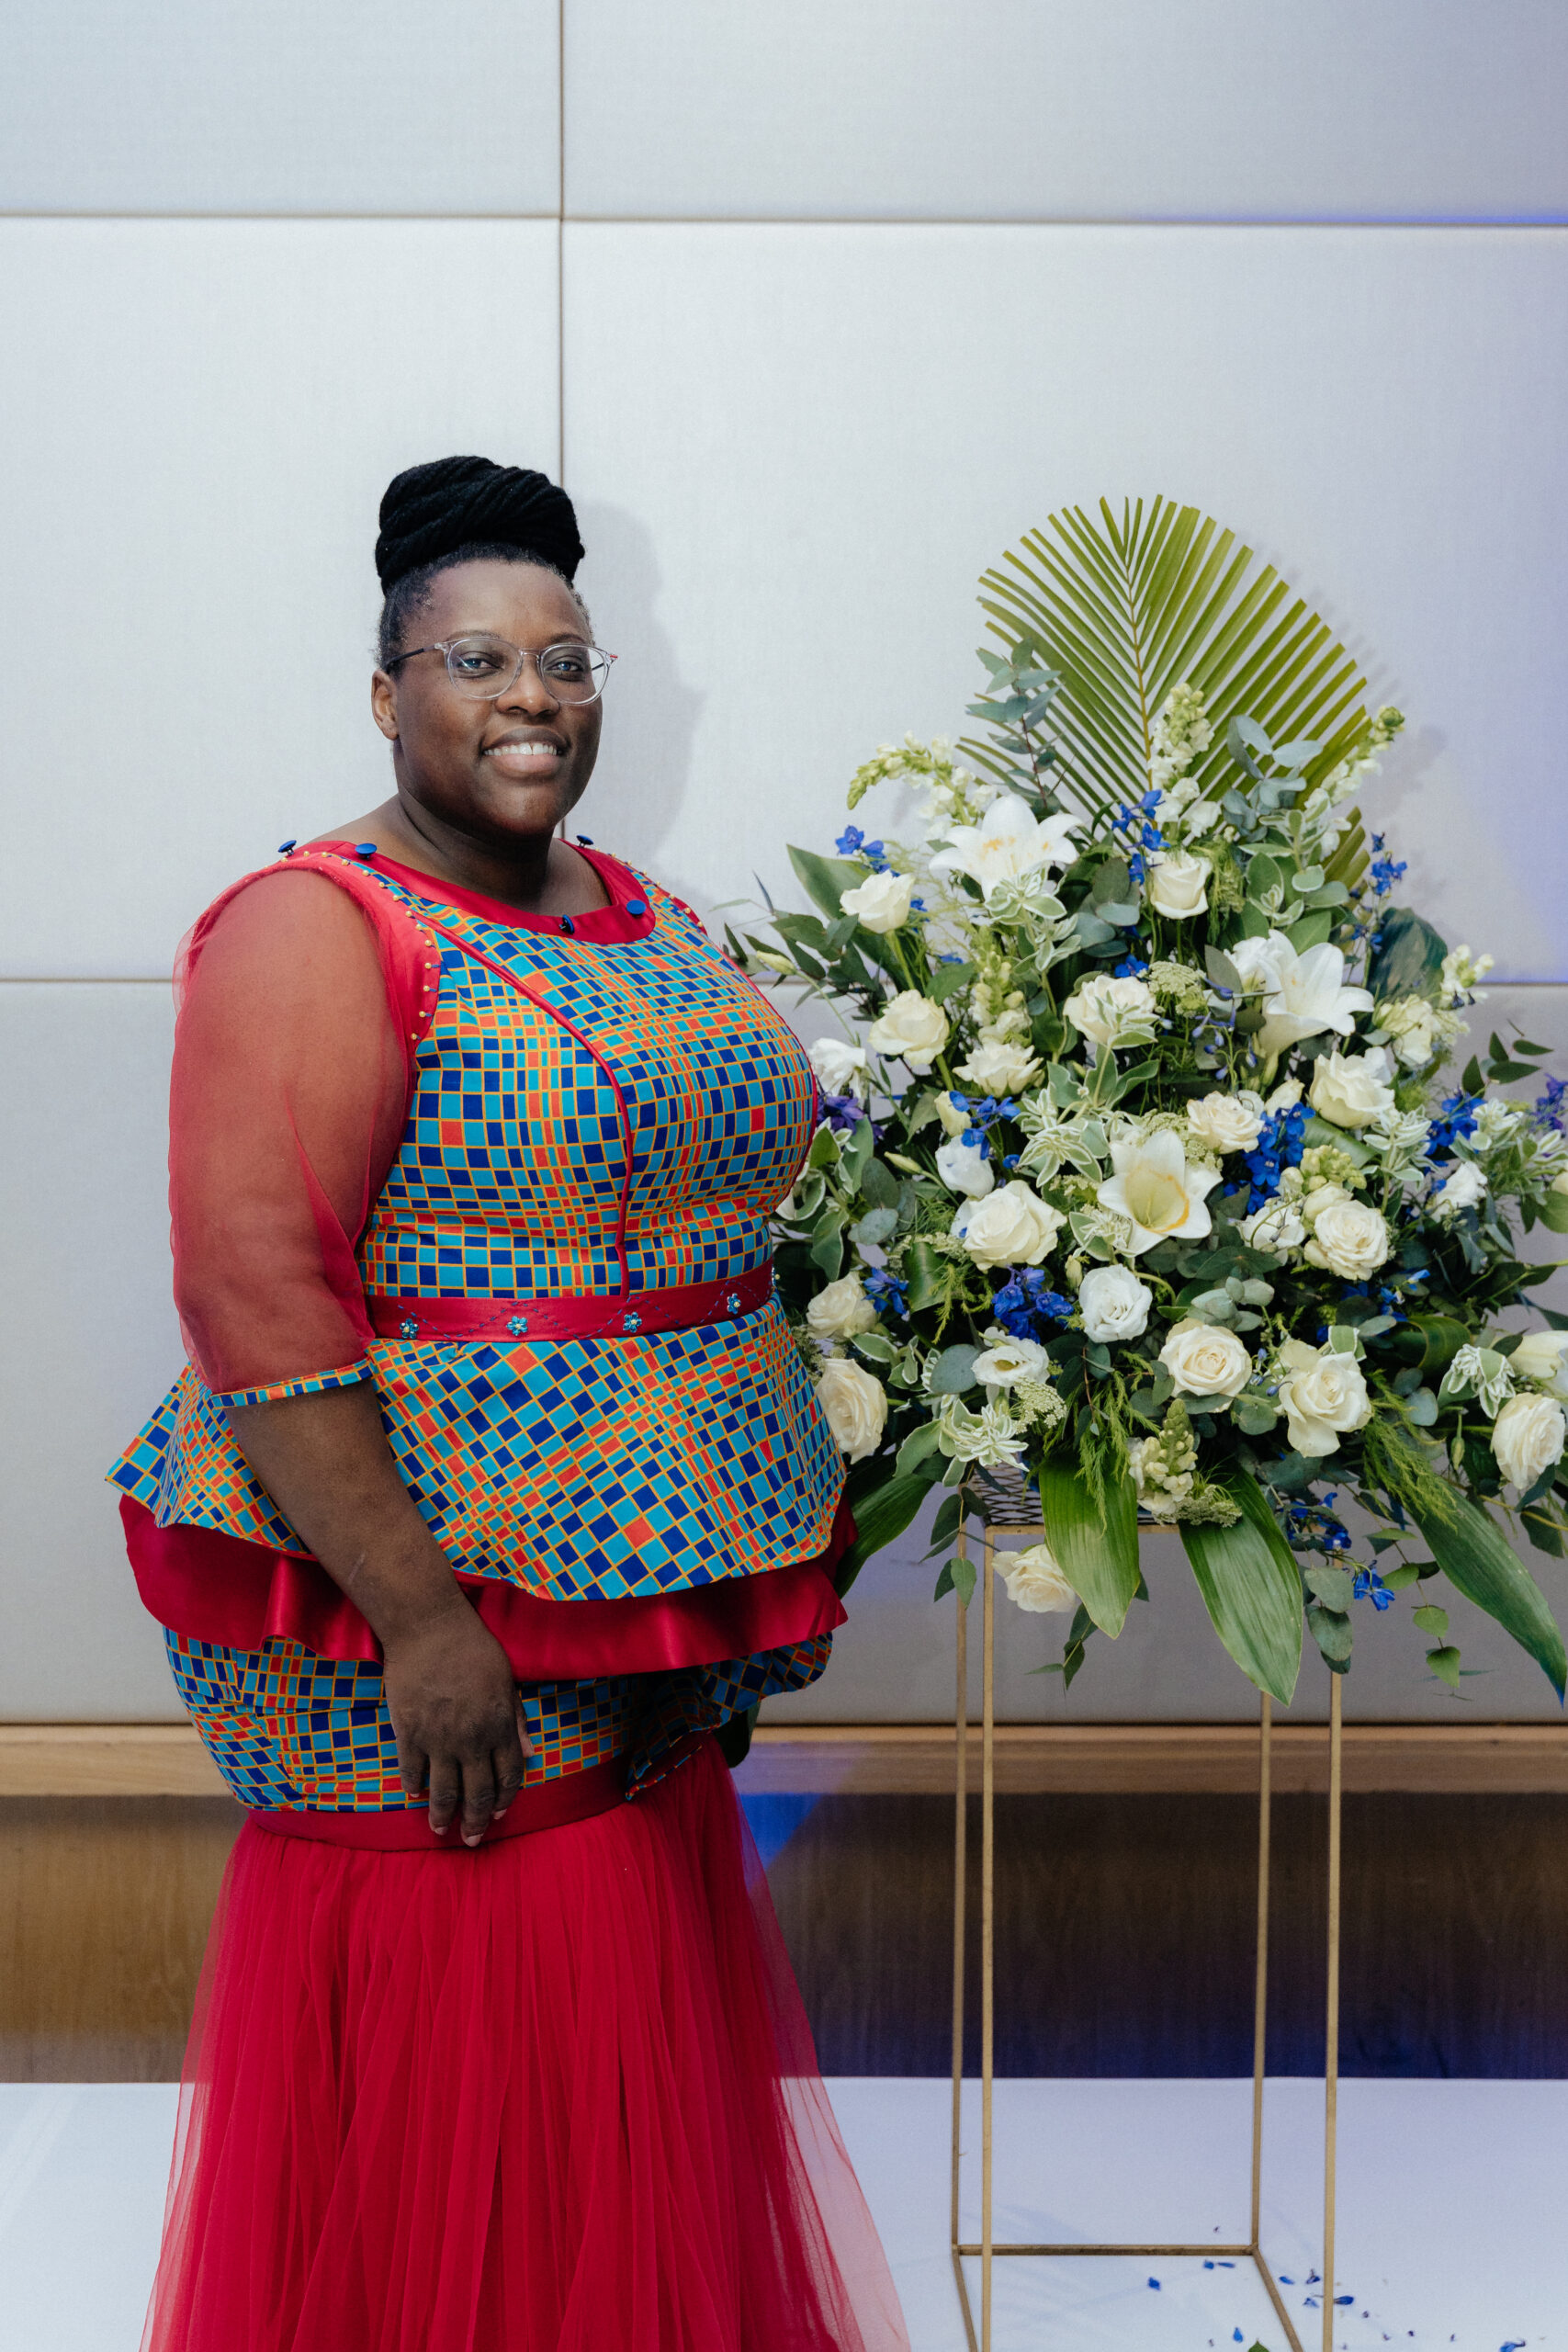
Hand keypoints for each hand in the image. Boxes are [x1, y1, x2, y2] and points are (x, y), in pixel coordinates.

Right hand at [381, 1597, 533, 1845]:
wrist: (429, 1628)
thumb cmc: (473, 1648)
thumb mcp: (508, 1679)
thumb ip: (518, 1719)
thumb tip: (531, 1751)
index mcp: (500, 1726)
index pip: (509, 1776)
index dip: (505, 1800)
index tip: (500, 1816)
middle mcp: (472, 1739)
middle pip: (478, 1793)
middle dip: (476, 1822)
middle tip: (472, 1841)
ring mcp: (439, 1739)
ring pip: (443, 1791)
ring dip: (442, 1815)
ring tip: (440, 1830)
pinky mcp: (409, 1732)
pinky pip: (411, 1770)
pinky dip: (414, 1786)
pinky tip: (415, 1795)